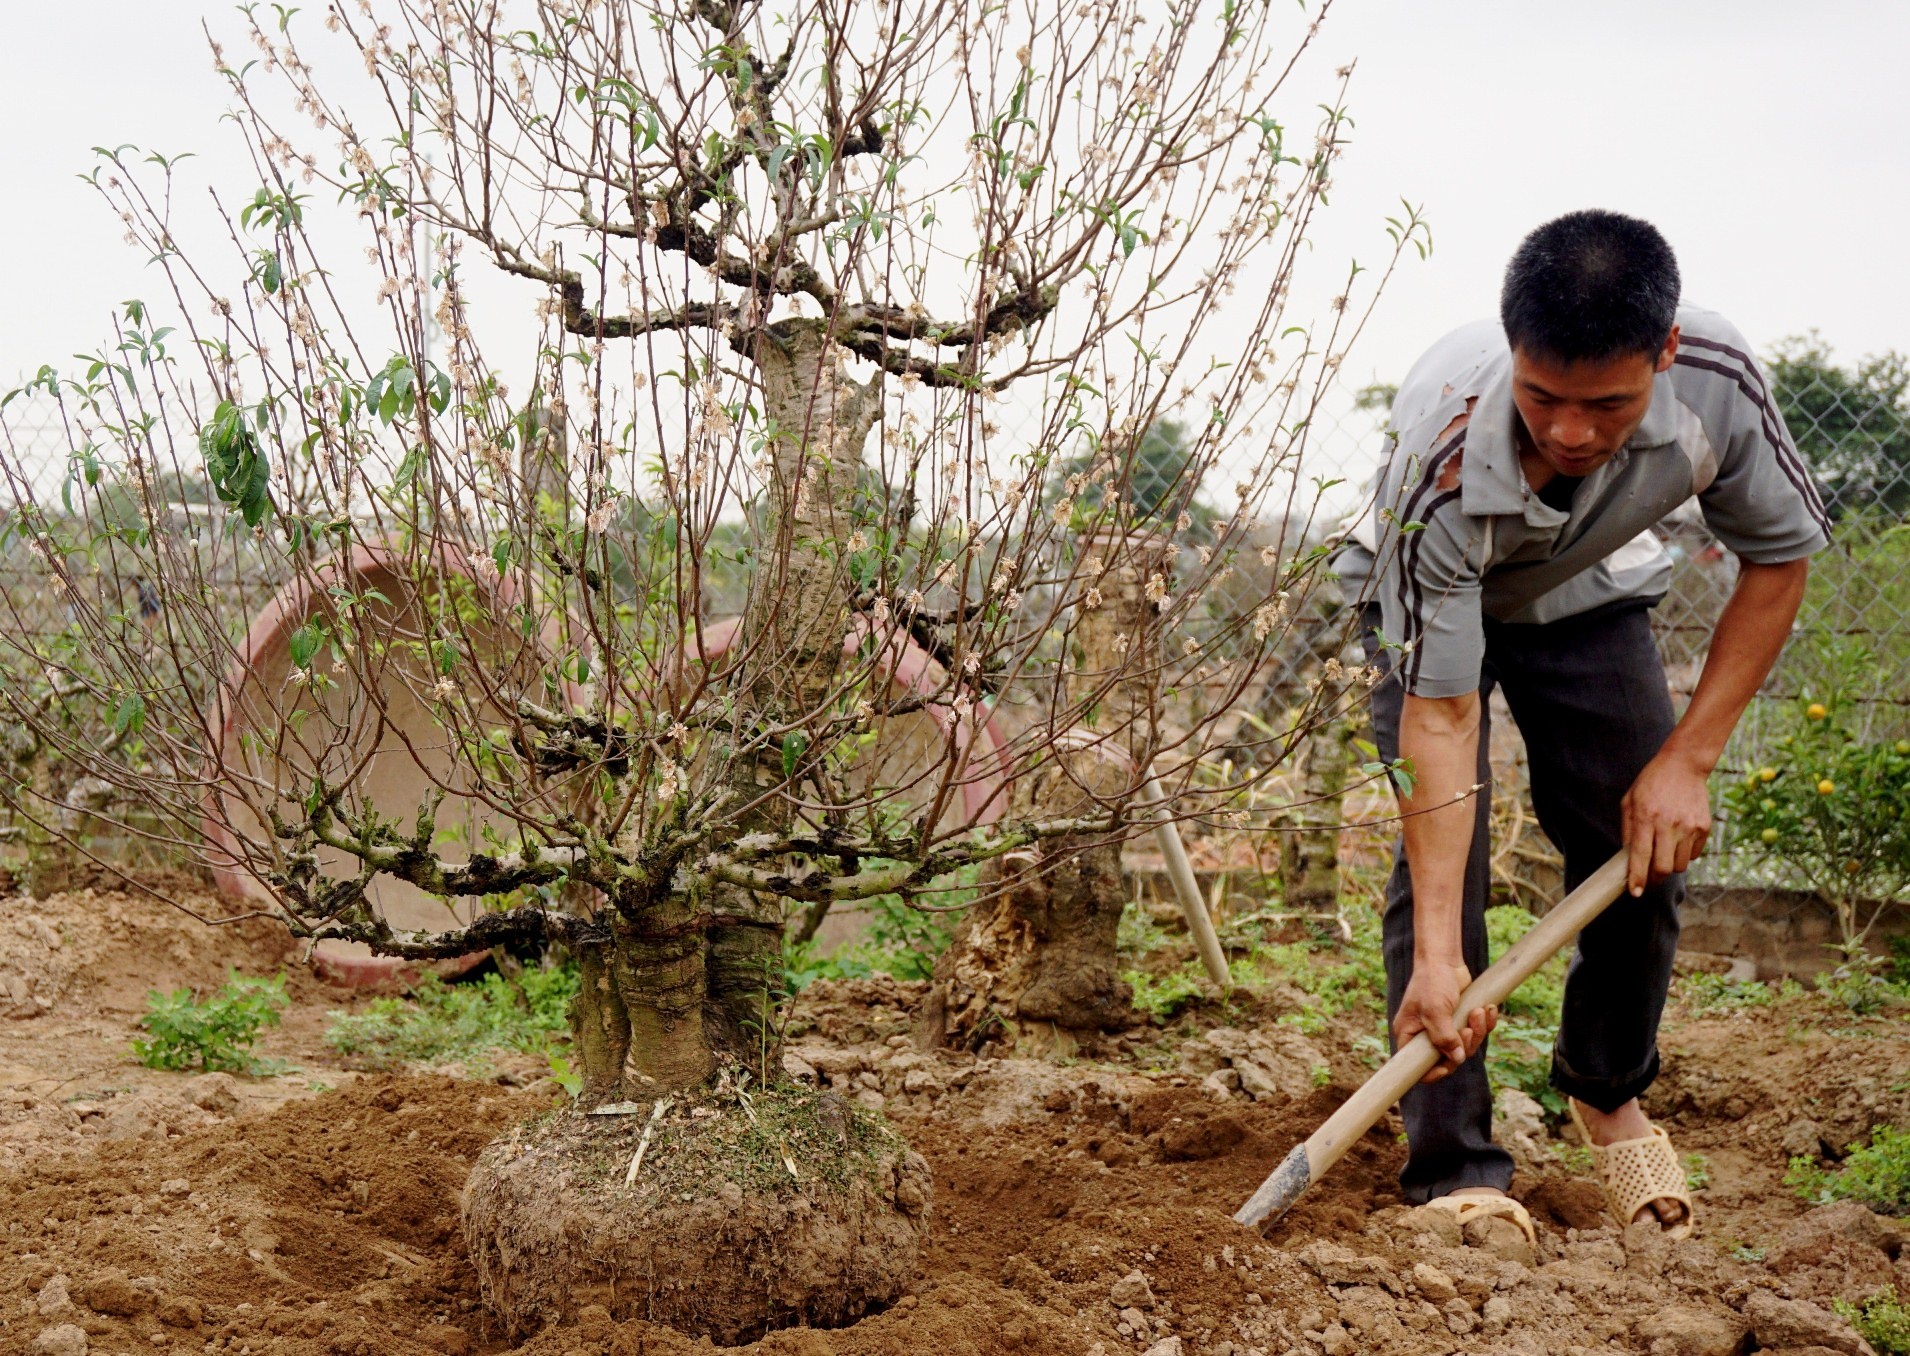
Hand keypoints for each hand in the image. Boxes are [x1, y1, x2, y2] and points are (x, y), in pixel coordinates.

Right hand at [1393, 958, 1497, 1083]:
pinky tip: (1487, 1009)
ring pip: (1465, 1046)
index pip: (1417, 1067)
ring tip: (1478, 1012)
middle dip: (1464, 1045)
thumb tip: (1457, 1059)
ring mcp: (1444, 1029)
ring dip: (1478, 1031)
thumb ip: (1443, 1037)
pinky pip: (1476, 1033)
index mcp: (1409, 1035)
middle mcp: (1425, 1035)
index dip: (1432, 1073)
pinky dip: (1484, 1023)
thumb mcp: (1435, 1010)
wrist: (1444, 959)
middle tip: (1468, 1029)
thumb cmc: (1432, 981)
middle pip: (1448, 1058)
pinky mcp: (1460, 1021)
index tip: (1448, 1066)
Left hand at [1621, 746, 1713, 896]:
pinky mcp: (1704, 827)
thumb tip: (1628, 859)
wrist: (1683, 766)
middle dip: (1654, 879)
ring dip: (1669, 866)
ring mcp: (1689, 826)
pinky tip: (1677, 841)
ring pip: (1680, 865)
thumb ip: (1628, 830)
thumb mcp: (1630, 802)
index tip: (1635, 893)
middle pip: (1663, 867)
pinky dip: (1683, 855)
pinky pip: (1693, 855)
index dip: (1638, 878)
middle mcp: (1669, 824)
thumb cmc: (1651, 784)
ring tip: (1663, 854)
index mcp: (1646, 817)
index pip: (1641, 856)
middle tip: (1648, 880)